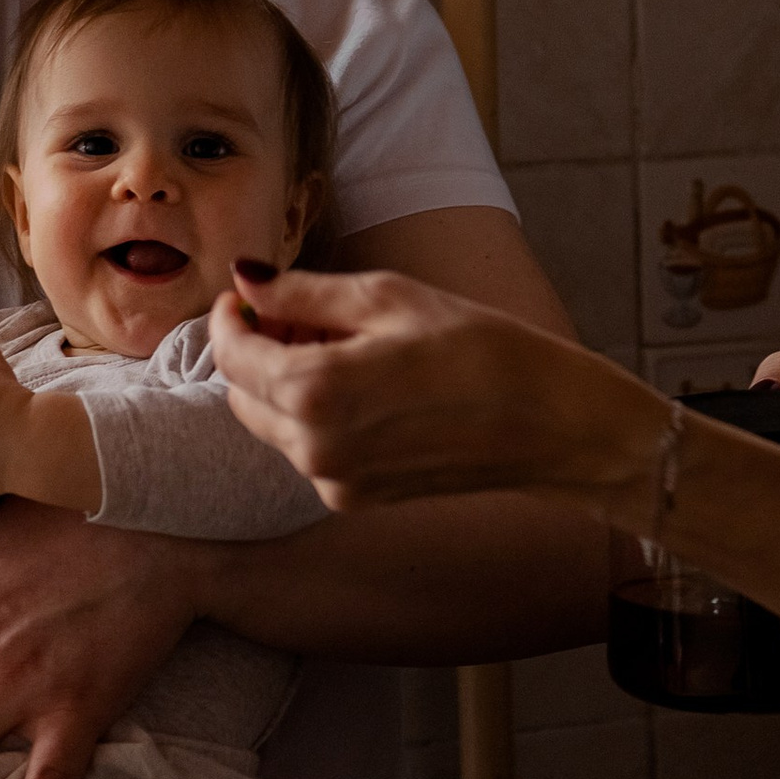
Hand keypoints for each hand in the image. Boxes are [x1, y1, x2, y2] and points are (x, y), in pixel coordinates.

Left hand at [210, 265, 658, 508]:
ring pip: (272, 424)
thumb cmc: (480, 348)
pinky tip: (363, 385)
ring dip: (284, 383)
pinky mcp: (354, 499)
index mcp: (315, 391)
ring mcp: (332, 481)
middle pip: (242, 393)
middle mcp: (312, 447)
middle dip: (258, 350)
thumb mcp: (388, 298)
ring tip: (342, 346)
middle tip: (301, 313)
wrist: (548, 423)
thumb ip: (304, 292)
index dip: (231, 317)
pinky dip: (314, 415)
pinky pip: (308, 450)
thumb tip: (248, 279)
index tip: (248, 294)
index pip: (231, 354)